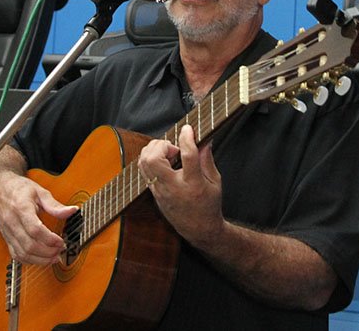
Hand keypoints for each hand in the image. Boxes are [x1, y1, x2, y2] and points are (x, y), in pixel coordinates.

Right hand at [0, 172, 77, 264]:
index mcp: (21, 208)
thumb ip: (55, 205)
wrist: (0, 190)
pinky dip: (30, 260)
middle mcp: (12, 223)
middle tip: (60, 250)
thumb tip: (72, 211)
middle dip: (47, 252)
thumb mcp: (40, 192)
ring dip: (40, 260)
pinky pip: (16, 255)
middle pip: (29, 245)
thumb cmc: (20, 189)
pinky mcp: (7, 239)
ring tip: (54, 257)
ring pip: (22, 254)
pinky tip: (41, 258)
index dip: (50, 239)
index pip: (35, 229)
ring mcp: (8, 233)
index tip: (61, 241)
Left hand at [137, 124, 224, 249]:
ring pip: (144, 163)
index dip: (186, 138)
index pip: (187, 156)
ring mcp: (160, 191)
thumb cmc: (209, 205)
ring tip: (169, 154)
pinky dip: (150, 159)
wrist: (198, 229)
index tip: (188, 129)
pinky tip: (164, 161)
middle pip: (154, 160)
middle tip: (174, 148)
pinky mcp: (154, 193)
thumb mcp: (215, 181)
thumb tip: (204, 139)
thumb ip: (207, 159)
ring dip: (154, 151)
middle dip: (162, 145)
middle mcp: (173, 188)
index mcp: (193, 184)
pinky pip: (143, 170)